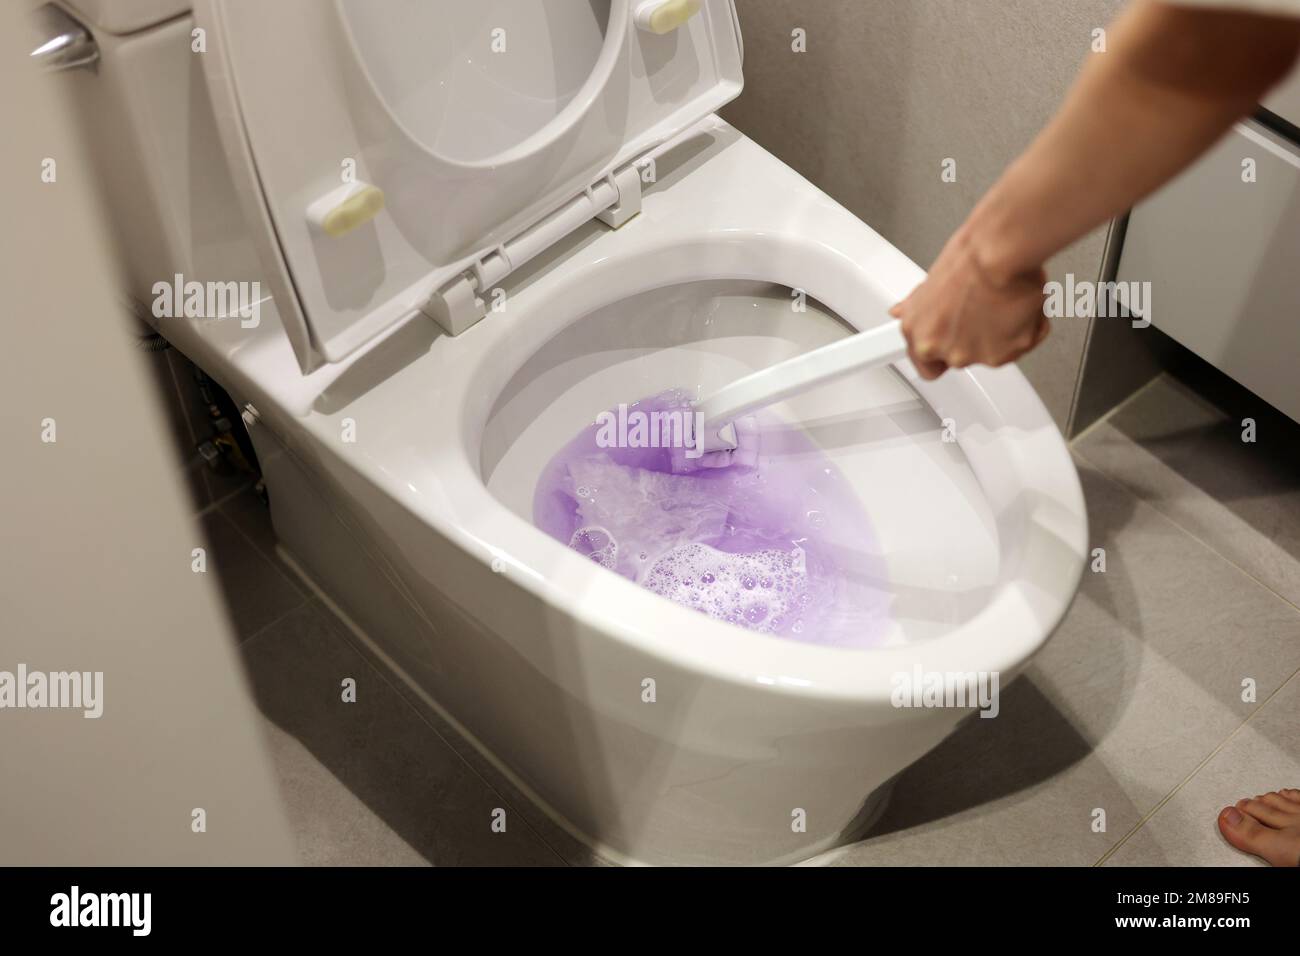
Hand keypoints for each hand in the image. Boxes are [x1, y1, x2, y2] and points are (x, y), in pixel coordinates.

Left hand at [889, 226, 1050, 379]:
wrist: (997, 255)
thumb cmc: (967, 262)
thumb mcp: (928, 286)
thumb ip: (917, 309)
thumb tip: (900, 311)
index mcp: (922, 338)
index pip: (928, 368)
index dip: (940, 357)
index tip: (948, 344)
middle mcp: (948, 353)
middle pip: (964, 358)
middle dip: (974, 338)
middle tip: (982, 308)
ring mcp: (979, 356)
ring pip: (996, 352)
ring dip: (1002, 333)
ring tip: (1002, 301)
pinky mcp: (1009, 353)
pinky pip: (1023, 344)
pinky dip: (1028, 327)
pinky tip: (1020, 304)